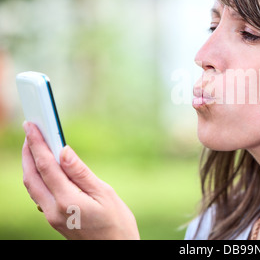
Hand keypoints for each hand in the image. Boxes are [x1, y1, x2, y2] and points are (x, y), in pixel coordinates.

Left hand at [22, 122, 139, 239]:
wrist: (116, 250)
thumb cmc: (117, 223)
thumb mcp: (104, 193)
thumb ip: (80, 172)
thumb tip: (64, 151)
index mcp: (67, 201)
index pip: (46, 166)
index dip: (37, 143)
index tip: (31, 126)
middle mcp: (53, 210)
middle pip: (32, 176)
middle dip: (28, 152)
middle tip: (29, 131)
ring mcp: (51, 217)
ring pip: (32, 187)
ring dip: (30, 164)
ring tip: (34, 145)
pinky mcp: (54, 220)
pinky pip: (38, 195)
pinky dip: (36, 177)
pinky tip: (44, 169)